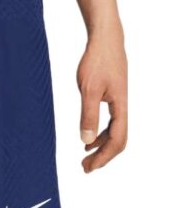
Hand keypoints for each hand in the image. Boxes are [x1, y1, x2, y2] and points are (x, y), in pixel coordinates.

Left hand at [77, 25, 127, 172]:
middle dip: (103, 156)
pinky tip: (88, 137)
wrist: (105, 40)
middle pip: (118, 140)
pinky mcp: (112, 96)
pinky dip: (99, 133)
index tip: (89, 167)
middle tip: (86, 168)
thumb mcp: (88, 90)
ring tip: (85, 156)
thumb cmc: (97, 61)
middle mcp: (122, 107)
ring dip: (100, 146)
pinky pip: (110, 121)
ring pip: (114, 131)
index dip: (104, 157)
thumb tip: (85, 140)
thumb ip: (87, 115)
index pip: (117, 140)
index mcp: (120, 107)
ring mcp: (118, 102)